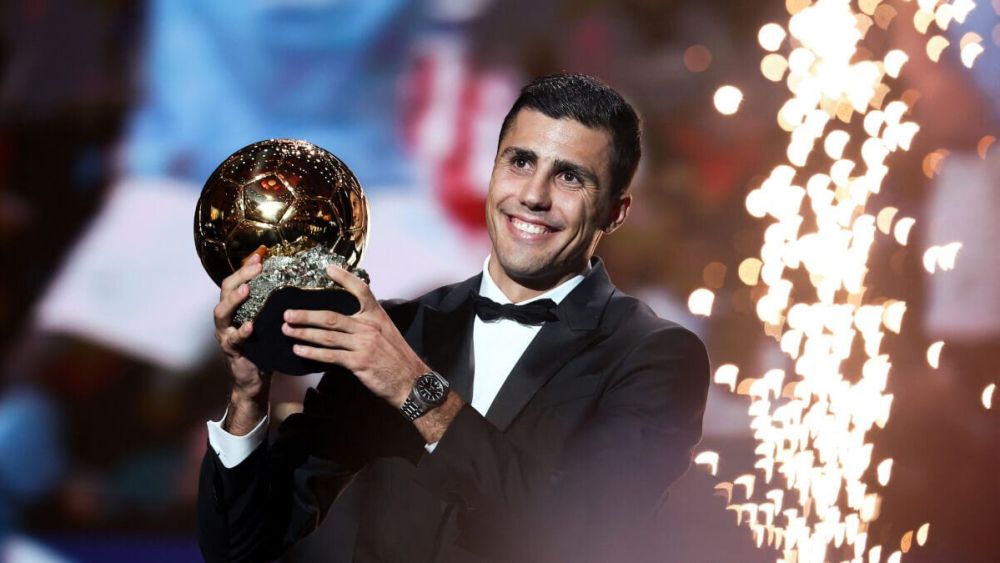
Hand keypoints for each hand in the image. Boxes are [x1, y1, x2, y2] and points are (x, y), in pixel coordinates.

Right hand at [213, 253, 271, 433]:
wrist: (254, 378)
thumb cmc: (263, 346)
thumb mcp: (267, 321)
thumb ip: (272, 304)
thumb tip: (293, 280)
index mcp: (236, 307)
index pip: (237, 280)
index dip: (247, 266)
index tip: (261, 253)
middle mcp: (227, 317)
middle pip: (226, 290)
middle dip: (241, 276)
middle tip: (256, 266)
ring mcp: (226, 333)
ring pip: (222, 312)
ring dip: (234, 300)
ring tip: (246, 291)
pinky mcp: (231, 350)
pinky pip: (233, 339)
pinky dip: (241, 332)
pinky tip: (250, 326)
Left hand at [281, 265, 427, 408]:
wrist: (412, 381)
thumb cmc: (398, 358)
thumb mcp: (388, 333)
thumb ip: (368, 324)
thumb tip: (346, 320)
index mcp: (377, 316)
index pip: (361, 290)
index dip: (345, 278)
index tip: (328, 269)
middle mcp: (369, 327)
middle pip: (332, 317)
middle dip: (306, 315)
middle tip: (287, 314)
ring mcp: (364, 344)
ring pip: (327, 336)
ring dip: (304, 333)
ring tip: (287, 330)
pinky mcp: (359, 362)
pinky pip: (330, 356)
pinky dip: (312, 353)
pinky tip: (299, 351)